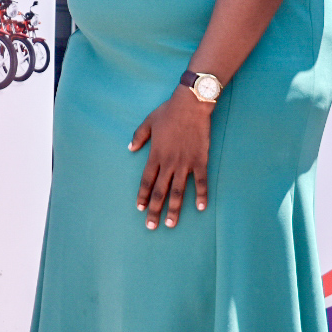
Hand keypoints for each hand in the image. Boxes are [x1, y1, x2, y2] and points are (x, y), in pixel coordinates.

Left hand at [128, 86, 212, 228]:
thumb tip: (130, 148)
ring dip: (174, 209)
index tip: (140, 208)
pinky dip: (201, 195)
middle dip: (155, 210)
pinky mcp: (200, 161)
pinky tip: (200, 207)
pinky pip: (201, 182)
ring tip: (171, 224)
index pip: (147, 180)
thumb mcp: (148, 122)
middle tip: (151, 226)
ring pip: (178, 191)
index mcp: (156, 154)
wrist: (191, 105)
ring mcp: (185, 163)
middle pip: (160, 191)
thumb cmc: (169, 112)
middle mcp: (169, 162)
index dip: (143, 195)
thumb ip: (139, 136)